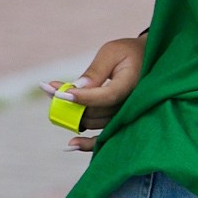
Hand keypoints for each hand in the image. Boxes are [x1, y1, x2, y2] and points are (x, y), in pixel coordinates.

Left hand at [52, 35, 143, 151]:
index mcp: (132, 84)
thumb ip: (96, 71)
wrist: (148, 60)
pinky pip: (106, 137)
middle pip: (97, 112)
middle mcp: (132, 104)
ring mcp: (127, 115)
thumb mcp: (112, 53)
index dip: (83, 97)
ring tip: (54, 98)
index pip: (107, 96)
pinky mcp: (121, 121)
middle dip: (70, 103)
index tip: (59, 93)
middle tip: (50, 90)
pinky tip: (70, 145)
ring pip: (96, 123)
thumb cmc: (128, 53)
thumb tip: (76, 88)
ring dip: (72, 115)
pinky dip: (88, 144)